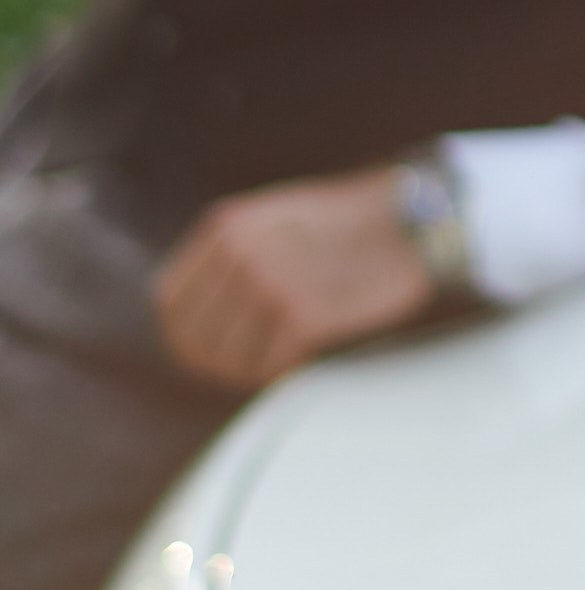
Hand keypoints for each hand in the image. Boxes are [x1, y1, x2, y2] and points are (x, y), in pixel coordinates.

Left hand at [152, 169, 437, 388]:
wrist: (410, 223)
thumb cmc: (347, 226)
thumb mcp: (275, 219)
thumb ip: (231, 254)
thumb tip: (190, 317)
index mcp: (227, 226)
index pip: (170, 301)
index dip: (185, 336)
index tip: (206, 353)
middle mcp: (240, 253)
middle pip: (195, 337)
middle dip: (218, 361)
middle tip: (248, 366)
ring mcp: (268, 284)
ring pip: (229, 357)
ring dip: (251, 368)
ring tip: (281, 357)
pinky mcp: (301, 315)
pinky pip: (269, 366)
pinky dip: (282, 370)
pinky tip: (303, 355)